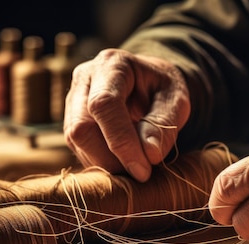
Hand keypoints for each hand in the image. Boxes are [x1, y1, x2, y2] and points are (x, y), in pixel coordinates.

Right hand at [64, 49, 189, 181]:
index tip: (142, 170)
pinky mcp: (71, 121)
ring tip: (136, 168)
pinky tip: (124, 164)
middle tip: (141, 174)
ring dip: (106, 164)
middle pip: (81, 127)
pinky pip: (79, 149)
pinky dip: (102, 163)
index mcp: (112, 65)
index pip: (104, 105)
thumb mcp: (176, 100)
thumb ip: (164, 123)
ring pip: (77, 142)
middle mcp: (85, 79)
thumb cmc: (164, 89)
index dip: (121, 141)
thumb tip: (149, 154)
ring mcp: (73, 100)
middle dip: (110, 159)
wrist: (150, 84)